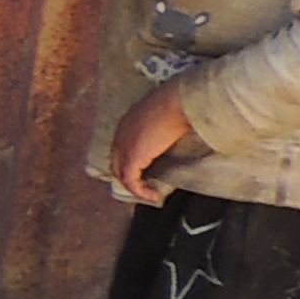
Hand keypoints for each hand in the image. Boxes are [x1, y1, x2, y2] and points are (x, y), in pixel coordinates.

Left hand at [107, 82, 205, 207]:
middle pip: (117, 161)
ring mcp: (123, 145)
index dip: (132, 161)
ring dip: (136, 186)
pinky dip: (141, 192)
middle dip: (130, 176)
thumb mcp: (170, 116)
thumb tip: (182, 134)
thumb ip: (168, 126)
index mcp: (129, 121)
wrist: (180, 102)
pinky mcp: (132, 158)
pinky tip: (155, 196)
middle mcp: (121, 133)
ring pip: (121, 173)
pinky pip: (131, 181)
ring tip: (152, 194)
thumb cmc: (182, 104)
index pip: (122, 146)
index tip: (147, 172)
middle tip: (147, 187)